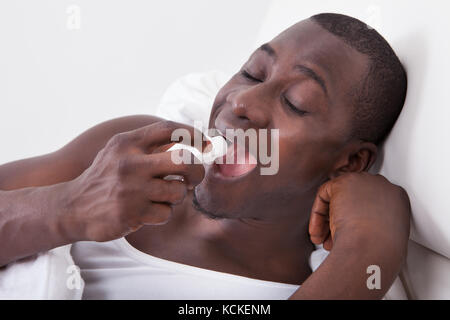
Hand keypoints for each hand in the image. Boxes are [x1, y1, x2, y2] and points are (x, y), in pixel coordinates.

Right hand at [60, 120, 204, 241]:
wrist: (73, 207)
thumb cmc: (105, 176)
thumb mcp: (120, 151)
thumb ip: (149, 145)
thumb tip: (190, 142)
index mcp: (128, 143)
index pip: (169, 129)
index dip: (194, 134)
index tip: (206, 144)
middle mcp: (130, 163)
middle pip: (185, 161)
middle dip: (197, 171)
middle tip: (194, 177)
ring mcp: (131, 189)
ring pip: (178, 191)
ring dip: (176, 196)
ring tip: (161, 196)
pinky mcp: (132, 213)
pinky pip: (166, 213)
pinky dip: (162, 213)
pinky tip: (147, 210)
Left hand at [290, 172, 410, 298]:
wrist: (372, 248)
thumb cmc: (380, 251)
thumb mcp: (383, 237)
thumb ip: (373, 226)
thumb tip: (356, 230)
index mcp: (397, 200)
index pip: (372, 202)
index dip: (356, 219)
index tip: (350, 234)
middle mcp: (382, 186)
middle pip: (354, 197)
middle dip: (340, 218)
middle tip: (332, 238)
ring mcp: (363, 181)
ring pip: (338, 197)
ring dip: (327, 221)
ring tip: (324, 240)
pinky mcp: (344, 182)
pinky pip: (324, 194)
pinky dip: (318, 214)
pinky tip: (319, 232)